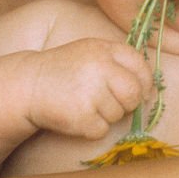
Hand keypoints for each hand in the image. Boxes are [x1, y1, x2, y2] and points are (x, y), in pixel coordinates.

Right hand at [26, 39, 152, 139]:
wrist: (30, 84)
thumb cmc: (64, 70)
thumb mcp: (89, 53)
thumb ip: (117, 63)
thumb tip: (148, 89)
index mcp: (104, 48)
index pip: (140, 65)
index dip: (143, 82)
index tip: (138, 91)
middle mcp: (100, 66)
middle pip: (134, 93)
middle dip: (127, 104)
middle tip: (109, 102)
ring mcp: (92, 91)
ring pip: (118, 115)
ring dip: (105, 115)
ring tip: (83, 103)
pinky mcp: (83, 115)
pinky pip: (102, 129)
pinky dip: (91, 128)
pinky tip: (76, 115)